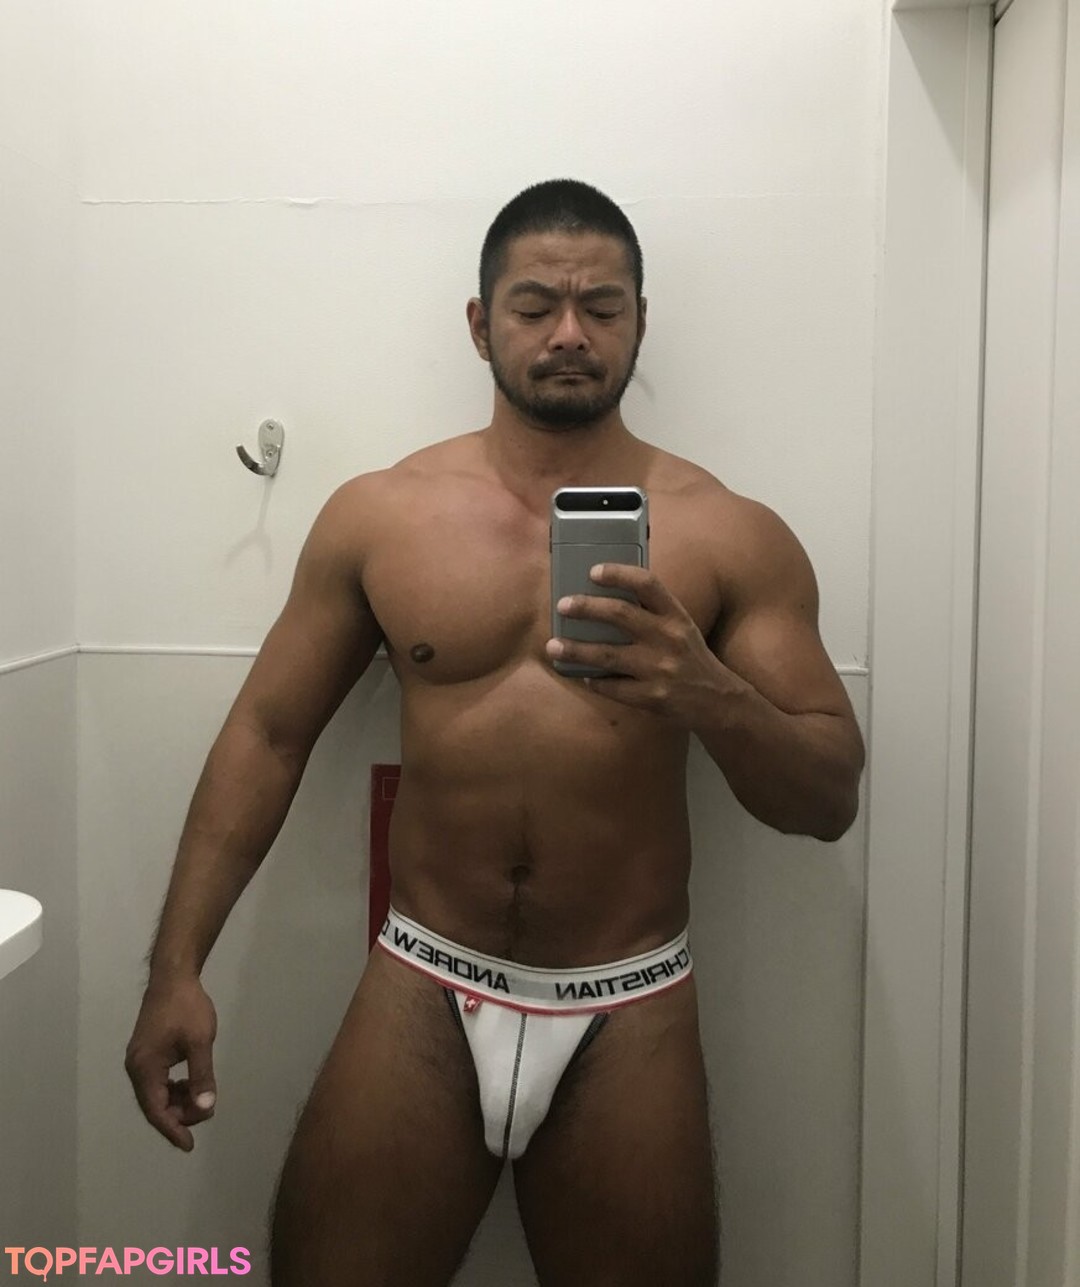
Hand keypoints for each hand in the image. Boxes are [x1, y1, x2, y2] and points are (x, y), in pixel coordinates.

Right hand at [125, 976, 217, 1151]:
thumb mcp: (199, 1042)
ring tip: (203, 1096)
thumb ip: (201, 1076)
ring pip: (157, 1094)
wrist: (173, 977)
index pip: (156, 1111)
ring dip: (179, 1101)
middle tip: (207, 1110)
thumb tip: (205, 1108)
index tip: (190, 1145)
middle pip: (155, 1105)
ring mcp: (139, 1061)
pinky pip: (157, 1082)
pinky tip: (191, 1083)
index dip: (174, 1130)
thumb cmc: (187, 1007)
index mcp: (145, 1068)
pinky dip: (174, 1089)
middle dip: (180, 1114)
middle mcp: (136, 1068)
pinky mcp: (146, 1054)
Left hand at [545, 563, 740, 721]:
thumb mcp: (680, 628)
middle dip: (586, 608)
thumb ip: (652, 614)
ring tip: (552, 646)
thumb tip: (603, 600)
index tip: (593, 571)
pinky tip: (584, 676)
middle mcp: (669, 638)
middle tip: (562, 605)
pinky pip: (613, 687)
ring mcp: (660, 669)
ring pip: (608, 655)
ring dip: (576, 650)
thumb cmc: (690, 658)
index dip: (619, 574)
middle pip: (621, 615)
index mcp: (676, 616)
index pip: (647, 584)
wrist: (719, 701)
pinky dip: (595, 681)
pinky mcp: (653, 697)